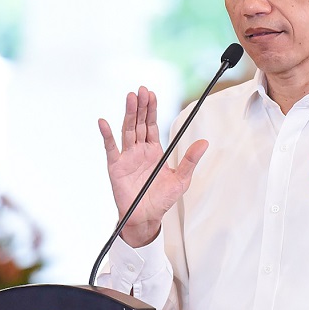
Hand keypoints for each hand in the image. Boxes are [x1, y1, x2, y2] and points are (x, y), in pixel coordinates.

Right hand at [98, 86, 207, 246]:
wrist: (146, 218)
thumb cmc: (162, 200)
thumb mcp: (181, 180)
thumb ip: (191, 161)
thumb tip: (204, 143)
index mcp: (154, 151)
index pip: (151, 124)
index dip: (151, 109)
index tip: (151, 94)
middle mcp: (139, 151)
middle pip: (139, 123)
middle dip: (141, 106)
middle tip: (141, 90)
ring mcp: (127, 157)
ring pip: (127, 130)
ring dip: (128, 114)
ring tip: (130, 98)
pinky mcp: (116, 167)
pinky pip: (110, 148)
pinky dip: (106, 135)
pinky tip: (104, 123)